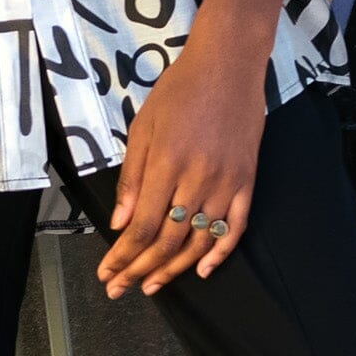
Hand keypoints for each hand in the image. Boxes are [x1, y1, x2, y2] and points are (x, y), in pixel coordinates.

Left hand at [95, 0, 308, 300]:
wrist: (228, 66)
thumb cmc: (179, 91)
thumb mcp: (143, 127)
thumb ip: (132, 177)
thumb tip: (118, 223)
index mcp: (168, 165)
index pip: (142, 226)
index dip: (123, 256)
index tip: (107, 273)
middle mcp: (198, 180)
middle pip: (167, 240)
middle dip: (139, 270)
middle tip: (120, 289)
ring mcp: (227, 183)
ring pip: (199, 240)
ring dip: (173, 268)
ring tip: (152, 286)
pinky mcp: (247, 181)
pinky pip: (236, 227)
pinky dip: (220, 253)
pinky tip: (202, 270)